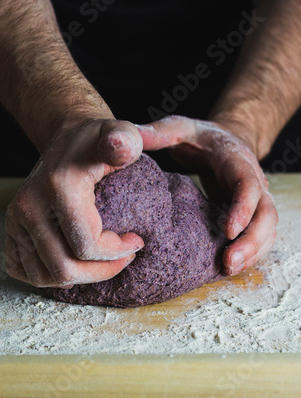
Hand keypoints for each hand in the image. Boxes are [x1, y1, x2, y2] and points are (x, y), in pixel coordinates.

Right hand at [5, 119, 144, 287]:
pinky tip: (75, 259)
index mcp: (58, 187)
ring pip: (45, 275)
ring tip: (103, 259)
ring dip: (79, 276)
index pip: (86, 246)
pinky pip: (24, 269)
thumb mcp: (120, 134)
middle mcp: (30, 205)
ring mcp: (16, 219)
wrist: (68, 139)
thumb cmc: (98, 141)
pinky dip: (51, 274)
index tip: (136, 240)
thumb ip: (125, 140)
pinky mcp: (11, 227)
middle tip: (124, 257)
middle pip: (64, 268)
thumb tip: (120, 146)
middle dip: (101, 271)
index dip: (117, 253)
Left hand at [137, 115, 277, 275]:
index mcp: (235, 158)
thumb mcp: (178, 128)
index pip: (248, 184)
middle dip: (252, 240)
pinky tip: (229, 266)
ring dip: (253, 251)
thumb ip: (156, 133)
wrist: (223, 137)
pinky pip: (260, 233)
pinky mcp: (250, 211)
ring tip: (228, 269)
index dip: (243, 208)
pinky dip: (251, 252)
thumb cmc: (198, 136)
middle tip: (228, 262)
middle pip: (267, 212)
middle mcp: (253, 178)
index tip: (228, 230)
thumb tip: (128, 140)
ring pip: (268, 227)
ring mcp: (255, 197)